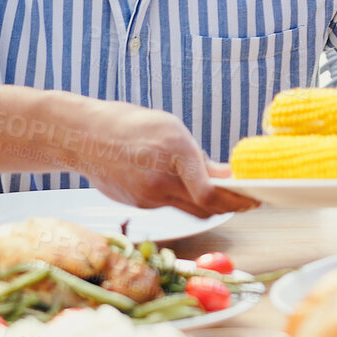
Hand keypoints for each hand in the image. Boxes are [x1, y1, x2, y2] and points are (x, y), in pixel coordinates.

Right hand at [59, 97, 258, 216]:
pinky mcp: (137, 204)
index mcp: (174, 152)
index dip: (236, 201)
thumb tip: (229, 177)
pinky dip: (184, 200)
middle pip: (205, 208)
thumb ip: (199, 158)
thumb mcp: (171, 130)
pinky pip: (170, 206)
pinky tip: (188, 189)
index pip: (209, 193)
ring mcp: (146, 196)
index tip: (254, 199)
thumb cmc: (131, 125)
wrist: (82, 136)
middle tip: (248, 201)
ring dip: (210, 206)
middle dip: (230, 207)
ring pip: (189, 211)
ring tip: (226, 197)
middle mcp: (160, 180)